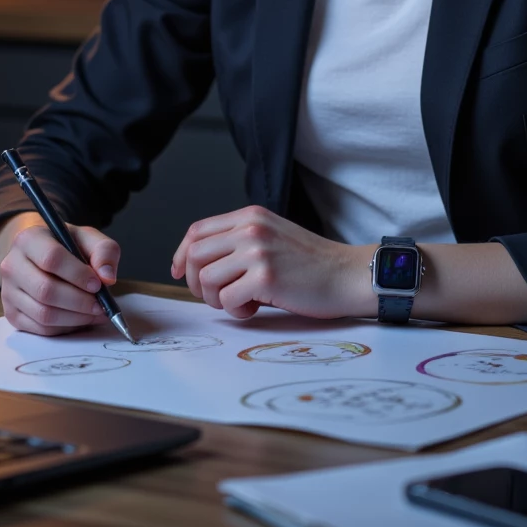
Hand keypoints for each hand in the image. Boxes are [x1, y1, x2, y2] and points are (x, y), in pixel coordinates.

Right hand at [0, 211, 121, 335]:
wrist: (41, 257)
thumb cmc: (67, 247)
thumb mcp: (88, 238)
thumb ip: (104, 251)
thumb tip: (107, 277)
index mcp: (28, 239)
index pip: (51, 258)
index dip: (78, 274)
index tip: (98, 284)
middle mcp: (11, 265)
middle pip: (45, 290)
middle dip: (79, 301)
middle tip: (101, 306)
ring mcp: (7, 292)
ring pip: (43, 314)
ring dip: (75, 318)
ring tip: (95, 313)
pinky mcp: (11, 314)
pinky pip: (40, 329)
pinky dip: (65, 328)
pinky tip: (80, 319)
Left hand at [170, 205, 369, 320]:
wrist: (346, 274)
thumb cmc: (311, 263)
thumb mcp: (272, 236)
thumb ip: (239, 241)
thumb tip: (198, 265)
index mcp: (251, 215)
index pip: (197, 230)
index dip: (181, 254)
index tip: (179, 272)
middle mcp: (250, 228)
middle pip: (194, 254)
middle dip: (194, 282)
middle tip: (214, 296)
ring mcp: (257, 251)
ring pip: (205, 279)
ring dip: (216, 299)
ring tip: (241, 302)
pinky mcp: (265, 277)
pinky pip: (226, 299)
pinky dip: (235, 310)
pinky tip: (255, 308)